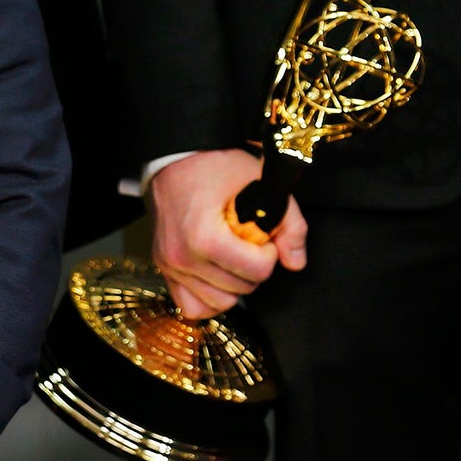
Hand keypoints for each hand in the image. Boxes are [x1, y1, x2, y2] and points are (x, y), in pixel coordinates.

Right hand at [147, 149, 307, 318]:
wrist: (175, 154)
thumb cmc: (217, 164)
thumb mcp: (262, 184)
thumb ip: (290, 224)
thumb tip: (296, 262)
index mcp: (204, 238)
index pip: (257, 270)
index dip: (269, 252)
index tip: (262, 234)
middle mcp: (183, 258)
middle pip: (241, 289)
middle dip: (254, 268)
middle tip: (249, 242)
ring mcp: (169, 265)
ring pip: (218, 303)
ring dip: (234, 285)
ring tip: (234, 257)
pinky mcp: (164, 268)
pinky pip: (191, 306)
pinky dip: (209, 298)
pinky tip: (218, 276)